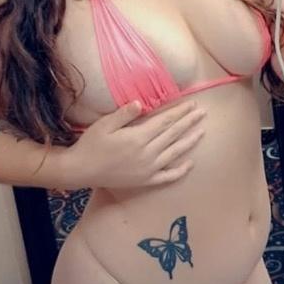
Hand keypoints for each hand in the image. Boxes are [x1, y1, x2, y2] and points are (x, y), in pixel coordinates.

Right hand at [57, 100, 207, 190]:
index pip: (165, 122)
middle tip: (203, 113)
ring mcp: (148, 169)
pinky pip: (167, 177)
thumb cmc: (91, 144)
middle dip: (189, 122)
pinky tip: (190, 163)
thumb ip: (124, 114)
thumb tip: (141, 103)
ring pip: (175, 153)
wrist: (81, 170)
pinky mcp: (145, 180)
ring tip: (202, 132)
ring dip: (189, 142)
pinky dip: (180, 170)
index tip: (192, 104)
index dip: (180, 112)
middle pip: (173, 135)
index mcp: (138, 137)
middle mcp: (147, 153)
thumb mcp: (104, 124)